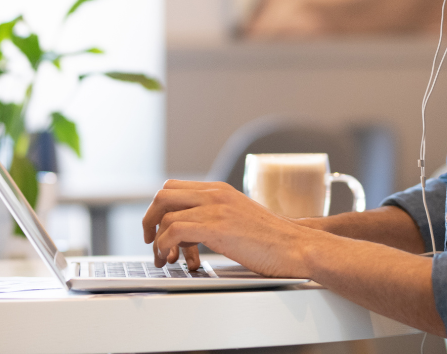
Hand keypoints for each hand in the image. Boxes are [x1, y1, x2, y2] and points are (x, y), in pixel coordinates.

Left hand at [142, 179, 312, 276]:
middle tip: (151, 241)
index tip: (158, 230)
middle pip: (164, 194)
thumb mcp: (239, 218)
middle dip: (150, 219)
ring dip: (158, 239)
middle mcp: (215, 193)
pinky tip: (174, 259)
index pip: (174, 187)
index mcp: (219, 190)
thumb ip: (216, 217)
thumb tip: (190, 233)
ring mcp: (216, 208)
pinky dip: (166, 245)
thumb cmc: (271, 241)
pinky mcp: (217, 226)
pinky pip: (175, 230)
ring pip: (166, 212)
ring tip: (165, 259)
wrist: (295, 247)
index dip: (160, 209)